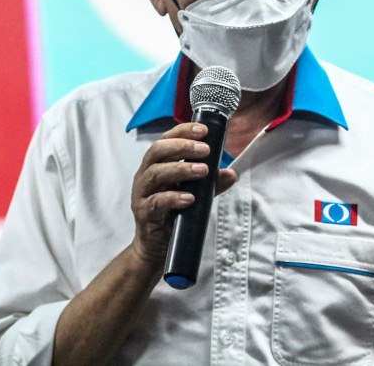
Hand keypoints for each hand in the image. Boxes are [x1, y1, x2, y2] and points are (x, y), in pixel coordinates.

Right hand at [129, 123, 237, 265]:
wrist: (157, 243)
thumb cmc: (174, 211)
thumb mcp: (196, 193)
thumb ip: (211, 183)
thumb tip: (231, 173)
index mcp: (157, 164)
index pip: (166, 139)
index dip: (183, 131)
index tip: (203, 130)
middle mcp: (146, 174)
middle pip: (157, 151)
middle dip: (182, 146)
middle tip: (205, 150)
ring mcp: (142, 193)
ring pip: (155, 174)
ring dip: (181, 169)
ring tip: (202, 170)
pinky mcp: (144, 212)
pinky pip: (156, 202)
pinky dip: (174, 198)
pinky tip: (190, 198)